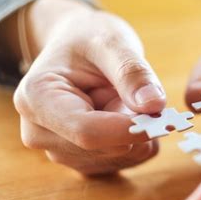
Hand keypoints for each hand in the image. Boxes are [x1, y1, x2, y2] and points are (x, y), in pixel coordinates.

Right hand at [13, 0, 165, 174]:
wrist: (76, 47)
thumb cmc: (88, 39)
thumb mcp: (111, 42)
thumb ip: (132, 72)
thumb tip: (154, 105)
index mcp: (37, 99)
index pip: (87, 132)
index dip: (129, 129)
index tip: (162, 116)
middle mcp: (41, 133)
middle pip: (104, 148)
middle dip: (137, 127)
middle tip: (150, 98)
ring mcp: (61, 151)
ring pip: (120, 157)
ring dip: (140, 133)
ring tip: (129, 99)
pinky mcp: (84, 160)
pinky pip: (127, 160)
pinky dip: (140, 140)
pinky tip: (130, 114)